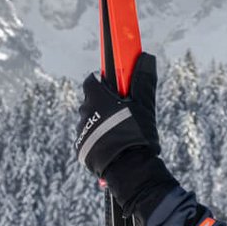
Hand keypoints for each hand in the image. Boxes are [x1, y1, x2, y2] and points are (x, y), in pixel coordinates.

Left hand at [75, 52, 160, 178]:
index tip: (114, 85)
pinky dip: (98, 138)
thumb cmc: (135, 133)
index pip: (92, 80)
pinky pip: (89, 138)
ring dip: (101, 121)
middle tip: (122, 111)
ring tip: (119, 131)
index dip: (102, 81)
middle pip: (91, 101)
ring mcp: (81, 131)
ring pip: (90, 120)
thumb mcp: (143, 105)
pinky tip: (113, 144)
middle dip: (104, 103)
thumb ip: (143, 79)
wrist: (127, 167)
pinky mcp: (80, 148)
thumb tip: (146, 57)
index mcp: (96, 97)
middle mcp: (84, 112)